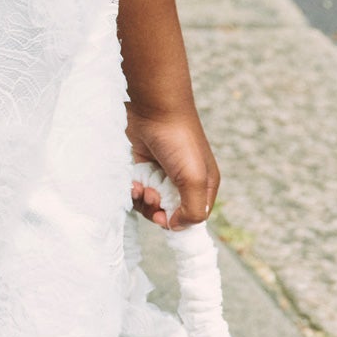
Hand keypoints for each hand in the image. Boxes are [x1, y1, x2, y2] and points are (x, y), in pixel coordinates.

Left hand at [128, 104, 218, 229]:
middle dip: (156, 209)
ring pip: (150, 203)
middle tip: (150, 195)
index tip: (163, 218)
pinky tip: (132, 183)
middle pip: (169, 212)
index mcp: (204, 185)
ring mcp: (162, 174)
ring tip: (139, 188)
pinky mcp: (143, 167)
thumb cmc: (179, 141)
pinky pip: (137, 189)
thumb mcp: (194, 178)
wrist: (153, 109)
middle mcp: (184, 181)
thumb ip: (193, 209)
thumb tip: (176, 227)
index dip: (177, 222)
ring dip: (142, 201)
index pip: (193, 217)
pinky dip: (133, 190)